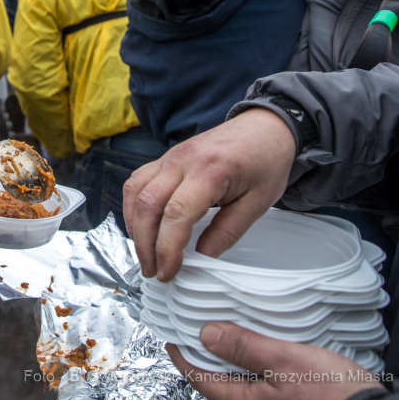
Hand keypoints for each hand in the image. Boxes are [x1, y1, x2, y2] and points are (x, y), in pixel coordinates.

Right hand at [123, 108, 295, 279]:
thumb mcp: (258, 203)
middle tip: (154, 271)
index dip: (167, 248)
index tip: (169, 271)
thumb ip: (227, 232)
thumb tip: (201, 258)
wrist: (264, 127)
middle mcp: (182, 160)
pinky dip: (133, 207)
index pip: (176, 213)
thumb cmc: (265, 161)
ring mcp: (170, 157)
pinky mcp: (165, 158)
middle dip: (145, 244)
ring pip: (135, 193)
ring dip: (134, 227)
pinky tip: (141, 226)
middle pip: (148, 205)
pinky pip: (137, 181)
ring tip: (145, 254)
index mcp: (210, 170)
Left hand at [169, 322, 384, 399]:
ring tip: (239, 359)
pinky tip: (268, 377)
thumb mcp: (286, 360)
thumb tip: (206, 335)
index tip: (174, 340)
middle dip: (207, 372)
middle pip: (215, 394)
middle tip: (208, 346)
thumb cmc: (334, 396)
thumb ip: (244, 347)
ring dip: (232, 383)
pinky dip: (253, 392)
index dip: (183, 355)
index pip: (198, 377)